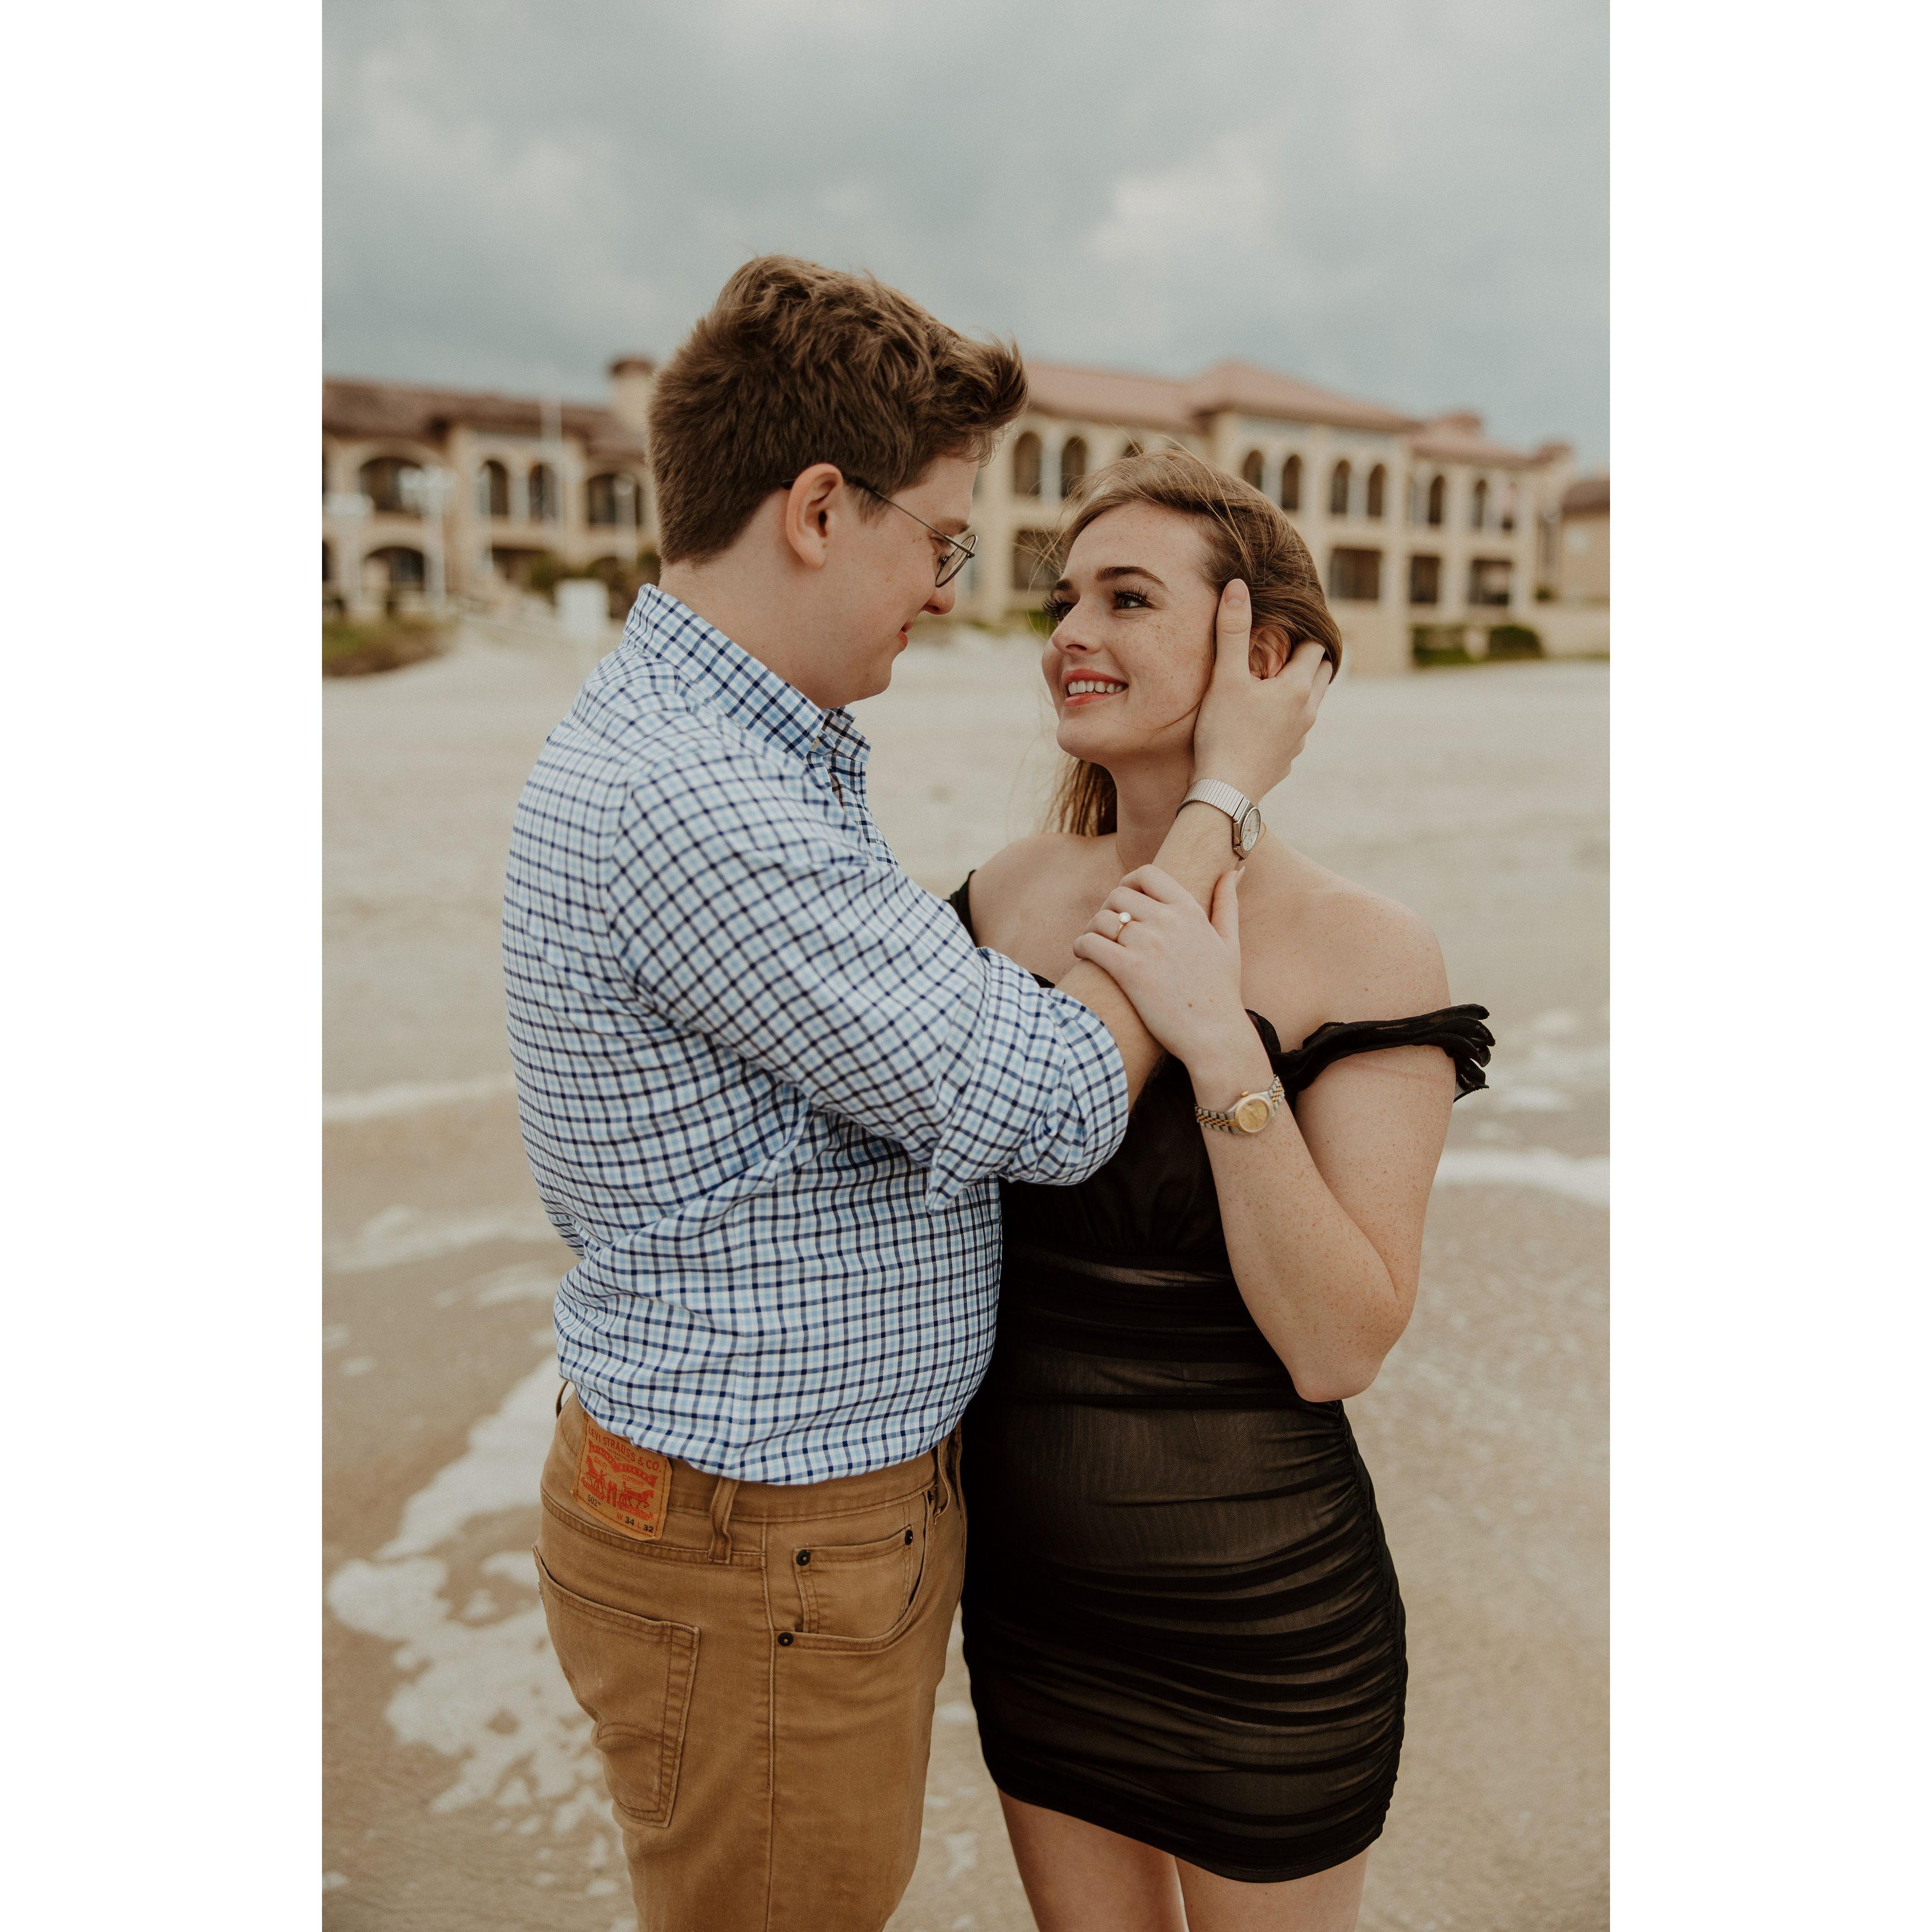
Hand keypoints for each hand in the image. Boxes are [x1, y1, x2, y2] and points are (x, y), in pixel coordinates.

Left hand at [1070, 865, 1266, 1077]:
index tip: (1124, 900)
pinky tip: (1084, 955)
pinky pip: (1089, 942)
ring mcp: (1147, 944)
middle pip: (1118, 894)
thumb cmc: (1221, 992)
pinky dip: (1080, 946)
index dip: (1128, 882)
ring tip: (1095, 944)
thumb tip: (1234, 871)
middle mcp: (1167, 921)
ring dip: (1092, 928)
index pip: (1147, 873)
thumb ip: (1228, 903)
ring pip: (1101, 918)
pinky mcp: (1128, 970)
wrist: (1214, 1035)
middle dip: (1108, 908)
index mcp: (1189, 910)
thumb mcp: (1230, 942)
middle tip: (1108, 929)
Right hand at [1189, 580, 1333, 803]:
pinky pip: (1294, 732)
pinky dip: (1285, 720)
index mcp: (1298, 688)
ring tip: (1272, 683)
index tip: (1286, 625)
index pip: (1315, 646)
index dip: (1303, 632)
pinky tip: (1261, 722)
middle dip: (1307, 659)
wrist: (1224, 793)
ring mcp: (1299, 740)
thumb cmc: (1223, 733)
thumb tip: (1237, 586)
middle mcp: (1307, 713)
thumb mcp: (1225, 677)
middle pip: (1321, 674)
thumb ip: (1233, 631)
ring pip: (1310, 705)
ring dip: (1298, 690)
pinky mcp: (1286, 760)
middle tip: (1284, 649)